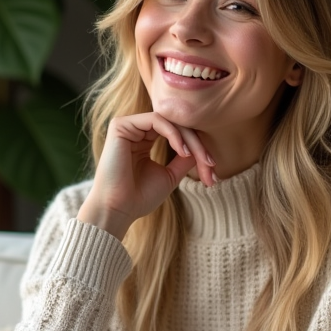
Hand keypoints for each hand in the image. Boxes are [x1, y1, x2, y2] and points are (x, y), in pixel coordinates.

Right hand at [78, 112, 215, 239]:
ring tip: (199, 159)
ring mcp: (128, 126)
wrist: (118, 209)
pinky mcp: (121, 125)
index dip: (198, 148)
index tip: (212, 169)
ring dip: (189, 139)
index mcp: (144, 141)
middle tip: (211, 164)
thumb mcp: (170, 176)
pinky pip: (156, 120)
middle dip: (197, 144)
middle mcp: (136, 131)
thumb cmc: (139, 197)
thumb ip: (184, 160)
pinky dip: (173, 134)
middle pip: (176, 126)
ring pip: (169, 121)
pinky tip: (182, 151)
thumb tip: (203, 150)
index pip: (177, 133)